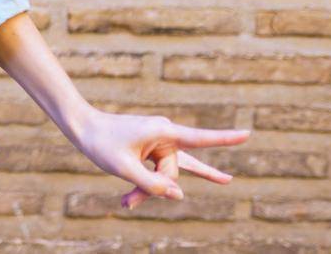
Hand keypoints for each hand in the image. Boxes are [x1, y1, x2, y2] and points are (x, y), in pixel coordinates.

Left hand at [66, 107, 248, 209]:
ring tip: (126, 204)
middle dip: (152, 188)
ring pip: (165, 176)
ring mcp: (162, 143)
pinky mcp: (155, 150)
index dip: (225, 139)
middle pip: (172, 173)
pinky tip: (223, 181)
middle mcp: (167, 134)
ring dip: (147, 190)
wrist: (82, 127)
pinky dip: (160, 185)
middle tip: (125, 202)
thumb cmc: (101, 142)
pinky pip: (165, 172)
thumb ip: (152, 184)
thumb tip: (179, 195)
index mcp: (163, 131)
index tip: (248, 134)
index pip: (201, 139)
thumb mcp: (124, 168)